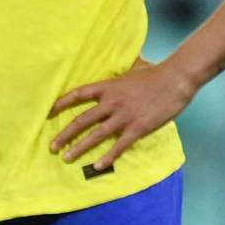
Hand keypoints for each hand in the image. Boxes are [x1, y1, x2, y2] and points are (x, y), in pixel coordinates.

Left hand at [48, 58, 193, 171]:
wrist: (177, 79)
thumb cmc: (156, 72)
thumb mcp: (132, 68)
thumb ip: (120, 70)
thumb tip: (116, 59)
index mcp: (108, 87)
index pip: (77, 95)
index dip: (61, 104)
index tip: (48, 113)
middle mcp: (111, 102)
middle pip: (81, 120)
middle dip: (64, 135)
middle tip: (52, 146)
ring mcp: (124, 116)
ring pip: (96, 135)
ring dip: (79, 148)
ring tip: (66, 158)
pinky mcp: (138, 127)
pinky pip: (119, 145)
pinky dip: (108, 157)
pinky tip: (97, 166)